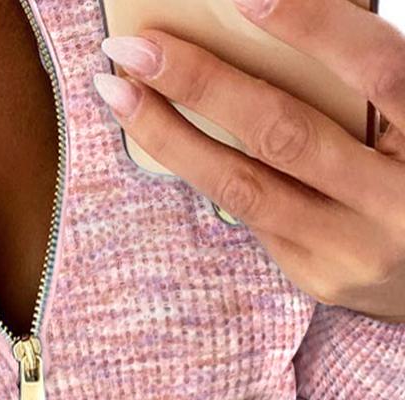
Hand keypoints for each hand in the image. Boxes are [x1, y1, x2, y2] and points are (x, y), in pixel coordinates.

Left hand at [93, 0, 404, 321]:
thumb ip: (368, 81)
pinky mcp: (316, 276)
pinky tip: (162, 135)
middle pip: (285, 135)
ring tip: (119, 93)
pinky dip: (200, 169)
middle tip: (136, 48)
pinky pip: (248, 214)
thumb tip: (280, 22)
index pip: (378, 72)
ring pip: (245, 187)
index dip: (312, 28)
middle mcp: (393, 202)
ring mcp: (350, 248)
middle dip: (202, 84)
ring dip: (172, 137)